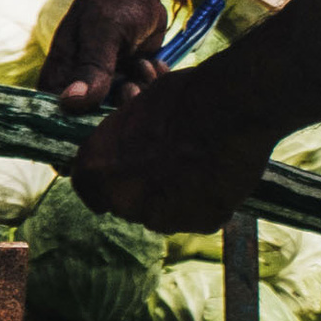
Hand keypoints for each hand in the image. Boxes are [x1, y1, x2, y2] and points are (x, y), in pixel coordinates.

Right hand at [45, 0, 177, 111]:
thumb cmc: (111, 2)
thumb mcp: (102, 32)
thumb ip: (91, 68)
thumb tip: (70, 103)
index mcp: (60, 79)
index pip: (59, 121)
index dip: (80, 129)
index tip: (106, 120)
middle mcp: (82, 87)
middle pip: (98, 123)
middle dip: (121, 108)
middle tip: (131, 84)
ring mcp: (108, 84)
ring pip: (126, 111)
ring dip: (140, 92)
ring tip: (143, 65)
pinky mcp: (131, 79)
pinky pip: (145, 96)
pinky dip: (153, 82)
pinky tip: (153, 62)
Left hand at [73, 63, 282, 237]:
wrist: (231, 106)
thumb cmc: (182, 97)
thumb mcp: (136, 111)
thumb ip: (124, 141)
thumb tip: (131, 148)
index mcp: (98, 169)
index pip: (89, 188)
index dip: (110, 177)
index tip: (126, 170)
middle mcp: (124, 201)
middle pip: (129, 202)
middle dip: (145, 187)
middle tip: (170, 163)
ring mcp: (163, 218)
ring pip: (165, 212)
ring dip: (176, 197)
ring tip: (199, 166)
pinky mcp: (200, 223)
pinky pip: (200, 216)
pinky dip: (207, 202)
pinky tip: (219, 175)